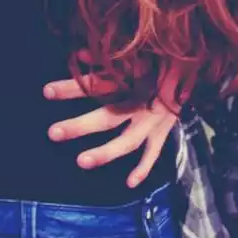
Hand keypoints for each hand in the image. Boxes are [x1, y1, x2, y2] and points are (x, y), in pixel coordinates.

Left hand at [42, 67, 184, 186]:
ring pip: (128, 141)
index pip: (97, 84)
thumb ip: (106, 58)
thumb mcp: (134, 54)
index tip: (46, 92)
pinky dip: (144, 168)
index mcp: (132, 80)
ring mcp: (153, 121)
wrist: (191, 68)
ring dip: (106, 152)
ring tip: (82, 162)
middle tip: (53, 133)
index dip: (72, 88)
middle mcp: (141, 103)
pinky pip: (154, 153)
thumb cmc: (156, 59)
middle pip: (108, 116)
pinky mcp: (163, 131)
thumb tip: (79, 55)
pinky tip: (130, 183)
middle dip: (81, 126)